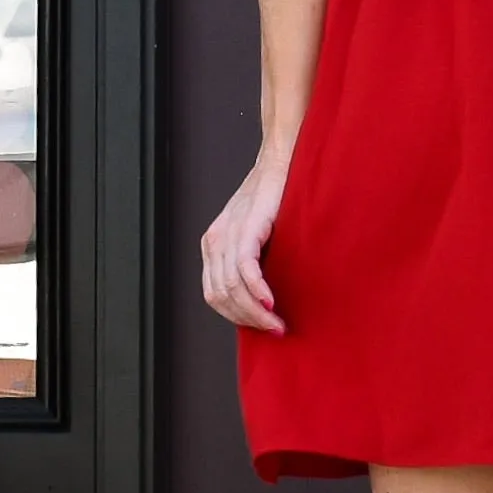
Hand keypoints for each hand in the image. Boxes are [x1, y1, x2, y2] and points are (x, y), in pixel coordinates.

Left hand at [201, 154, 290, 333]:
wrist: (279, 162)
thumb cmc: (273, 198)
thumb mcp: (254, 233)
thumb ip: (249, 259)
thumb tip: (262, 298)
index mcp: (212, 245)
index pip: (214, 295)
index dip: (236, 317)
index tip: (262, 327)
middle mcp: (214, 242)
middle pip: (220, 297)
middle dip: (247, 320)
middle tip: (275, 330)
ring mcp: (227, 234)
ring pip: (231, 288)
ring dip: (255, 312)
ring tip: (277, 322)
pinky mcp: (246, 228)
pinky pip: (245, 270)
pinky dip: (257, 291)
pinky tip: (271, 303)